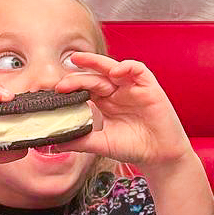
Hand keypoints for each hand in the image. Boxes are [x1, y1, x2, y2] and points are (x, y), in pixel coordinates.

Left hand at [54, 53, 193, 169]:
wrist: (159, 155)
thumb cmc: (133, 147)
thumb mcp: (102, 143)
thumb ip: (81, 140)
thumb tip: (55, 141)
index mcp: (103, 103)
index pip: (84, 89)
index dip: (70, 88)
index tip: (54, 94)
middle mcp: (116, 92)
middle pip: (94, 77)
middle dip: (77, 78)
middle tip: (61, 85)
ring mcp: (131, 88)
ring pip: (112, 68)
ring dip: (95, 62)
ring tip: (79, 60)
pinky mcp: (148, 87)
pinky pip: (137, 70)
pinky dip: (126, 67)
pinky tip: (115, 72)